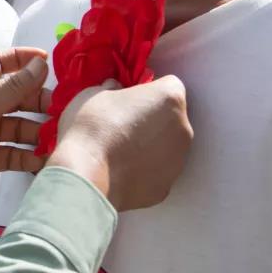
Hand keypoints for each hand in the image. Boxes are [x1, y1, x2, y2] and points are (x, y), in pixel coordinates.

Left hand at [0, 48, 48, 214]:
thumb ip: (12, 88)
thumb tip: (41, 64)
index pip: (0, 61)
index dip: (23, 59)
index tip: (49, 62)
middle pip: (16, 95)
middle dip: (38, 99)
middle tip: (61, 108)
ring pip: (18, 125)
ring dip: (37, 130)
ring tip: (58, 136)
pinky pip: (13, 152)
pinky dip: (28, 156)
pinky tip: (44, 160)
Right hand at [48, 76, 190, 210]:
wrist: (88, 177)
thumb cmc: (93, 127)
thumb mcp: (95, 93)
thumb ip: (113, 89)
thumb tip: (116, 89)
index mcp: (170, 98)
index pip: (169, 85)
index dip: (149, 91)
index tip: (131, 98)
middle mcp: (183, 128)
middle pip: (172, 118)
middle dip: (153, 119)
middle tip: (124, 125)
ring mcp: (179, 160)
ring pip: (167, 146)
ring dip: (150, 145)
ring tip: (120, 151)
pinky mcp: (167, 187)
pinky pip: (157, 172)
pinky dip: (144, 171)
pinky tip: (121, 171)